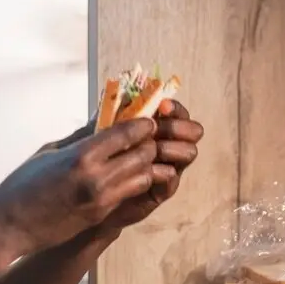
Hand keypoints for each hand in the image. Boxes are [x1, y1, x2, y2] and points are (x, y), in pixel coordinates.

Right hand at [0, 118, 167, 256]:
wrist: (9, 227)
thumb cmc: (22, 186)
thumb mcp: (49, 152)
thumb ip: (80, 136)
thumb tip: (101, 118)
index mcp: (81, 156)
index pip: (125, 134)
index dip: (142, 125)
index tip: (147, 120)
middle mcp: (97, 178)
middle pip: (142, 155)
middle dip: (148, 144)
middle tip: (146, 138)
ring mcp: (102, 200)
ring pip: (142, 177)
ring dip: (145, 166)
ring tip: (138, 158)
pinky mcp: (101, 215)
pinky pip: (128, 193)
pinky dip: (134, 182)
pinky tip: (127, 175)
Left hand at [97, 100, 202, 230]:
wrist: (91, 191)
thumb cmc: (98, 156)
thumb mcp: (103, 130)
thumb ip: (117, 112)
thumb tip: (124, 92)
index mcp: (157, 125)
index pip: (176, 112)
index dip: (174, 108)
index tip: (162, 106)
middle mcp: (168, 143)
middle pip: (193, 130)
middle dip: (178, 127)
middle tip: (158, 129)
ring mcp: (168, 166)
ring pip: (189, 152)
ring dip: (174, 148)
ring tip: (155, 150)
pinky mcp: (162, 189)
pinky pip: (172, 178)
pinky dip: (164, 171)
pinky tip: (150, 170)